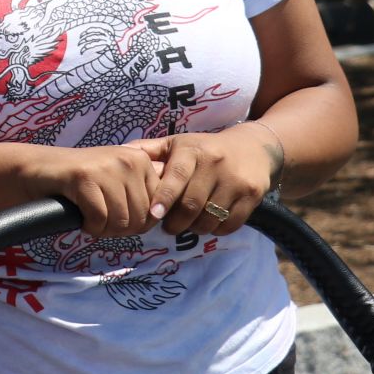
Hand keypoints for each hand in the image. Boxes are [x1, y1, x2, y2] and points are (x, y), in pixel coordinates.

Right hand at [28, 144, 164, 237]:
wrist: (40, 169)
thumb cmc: (81, 182)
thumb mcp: (118, 180)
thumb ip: (142, 192)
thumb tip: (164, 216)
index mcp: (142, 161)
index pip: (157, 210)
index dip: (137, 224)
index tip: (117, 219)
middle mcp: (129, 160)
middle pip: (140, 219)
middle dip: (119, 229)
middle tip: (101, 222)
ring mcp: (107, 167)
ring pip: (121, 221)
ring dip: (103, 229)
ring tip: (91, 219)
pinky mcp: (85, 177)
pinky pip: (99, 219)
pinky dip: (89, 226)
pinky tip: (81, 217)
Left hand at [133, 126, 278, 237]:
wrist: (254, 148)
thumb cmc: (204, 149)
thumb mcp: (178, 143)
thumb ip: (149, 150)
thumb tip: (118, 152)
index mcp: (193, 151)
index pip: (177, 177)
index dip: (164, 198)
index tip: (153, 214)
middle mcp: (215, 164)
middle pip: (192, 204)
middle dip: (177, 222)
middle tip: (168, 227)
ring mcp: (236, 180)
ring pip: (210, 217)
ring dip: (195, 228)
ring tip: (188, 224)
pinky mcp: (252, 195)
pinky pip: (230, 224)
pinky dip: (216, 230)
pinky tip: (209, 222)